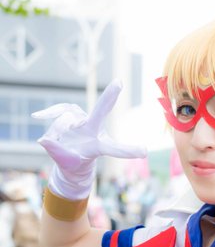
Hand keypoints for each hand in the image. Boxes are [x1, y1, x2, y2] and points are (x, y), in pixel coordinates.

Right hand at [32, 79, 146, 199]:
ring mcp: (83, 120)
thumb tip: (44, 139)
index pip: (114, 148)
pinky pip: (58, 111)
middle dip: (108, 98)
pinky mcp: (72, 113)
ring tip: (56, 144)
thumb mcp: (66, 164)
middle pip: (100, 112)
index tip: (144, 151)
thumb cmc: (73, 163)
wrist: (69, 157)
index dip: (126, 150)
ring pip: (63, 123)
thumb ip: (56, 152)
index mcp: (98, 146)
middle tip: (119, 82)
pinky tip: (37, 116)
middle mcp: (93, 130)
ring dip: (56, 134)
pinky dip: (48, 114)